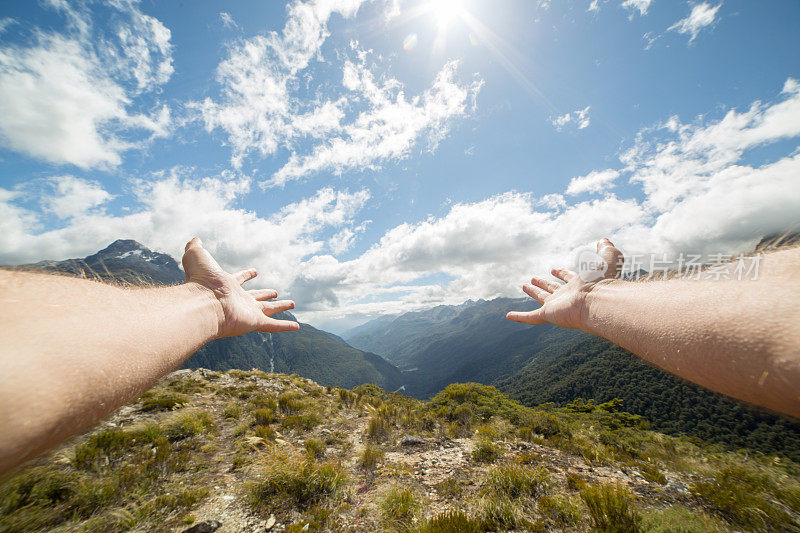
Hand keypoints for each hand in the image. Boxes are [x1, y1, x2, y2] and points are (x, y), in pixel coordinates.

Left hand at [181, 237, 299, 337]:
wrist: (203, 303)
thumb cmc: (200, 280)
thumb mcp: (197, 256)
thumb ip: (195, 247)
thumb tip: (195, 239)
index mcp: (228, 285)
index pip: (239, 278)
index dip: (246, 274)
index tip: (255, 271)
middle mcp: (239, 300)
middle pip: (256, 296)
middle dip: (266, 294)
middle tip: (275, 292)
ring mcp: (247, 312)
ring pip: (269, 309)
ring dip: (280, 307)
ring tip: (292, 304)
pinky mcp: (254, 322)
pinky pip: (273, 325)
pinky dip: (285, 326)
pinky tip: (296, 327)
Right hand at [506, 238, 623, 330]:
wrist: (598, 301)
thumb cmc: (604, 282)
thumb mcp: (608, 258)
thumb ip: (606, 249)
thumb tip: (604, 240)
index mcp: (579, 284)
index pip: (568, 278)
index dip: (561, 273)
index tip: (554, 269)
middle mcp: (568, 295)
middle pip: (553, 289)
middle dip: (544, 284)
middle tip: (534, 279)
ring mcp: (557, 306)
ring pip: (542, 299)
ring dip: (533, 293)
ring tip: (524, 286)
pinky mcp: (548, 314)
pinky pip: (531, 317)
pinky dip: (519, 317)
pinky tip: (509, 316)